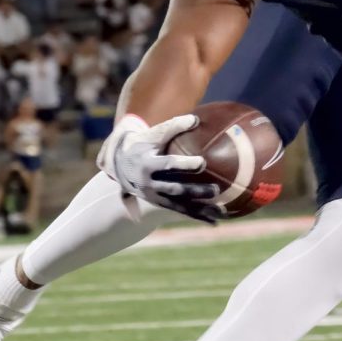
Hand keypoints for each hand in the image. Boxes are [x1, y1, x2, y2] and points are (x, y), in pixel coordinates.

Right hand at [96, 114, 218, 220]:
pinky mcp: (160, 204)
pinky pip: (180, 211)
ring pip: (179, 205)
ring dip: (200, 209)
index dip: (184, 164)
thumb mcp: (154, 133)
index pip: (168, 165)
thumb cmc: (144, 143)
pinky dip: (197, 217)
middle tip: (216, 190)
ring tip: (221, 211)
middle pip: (175, 189)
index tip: (202, 162)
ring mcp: (154, 196)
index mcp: (147, 164)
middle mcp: (149, 184)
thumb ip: (174, 126)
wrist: (120, 164)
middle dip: (195, 191)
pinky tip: (215, 221)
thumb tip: (196, 119)